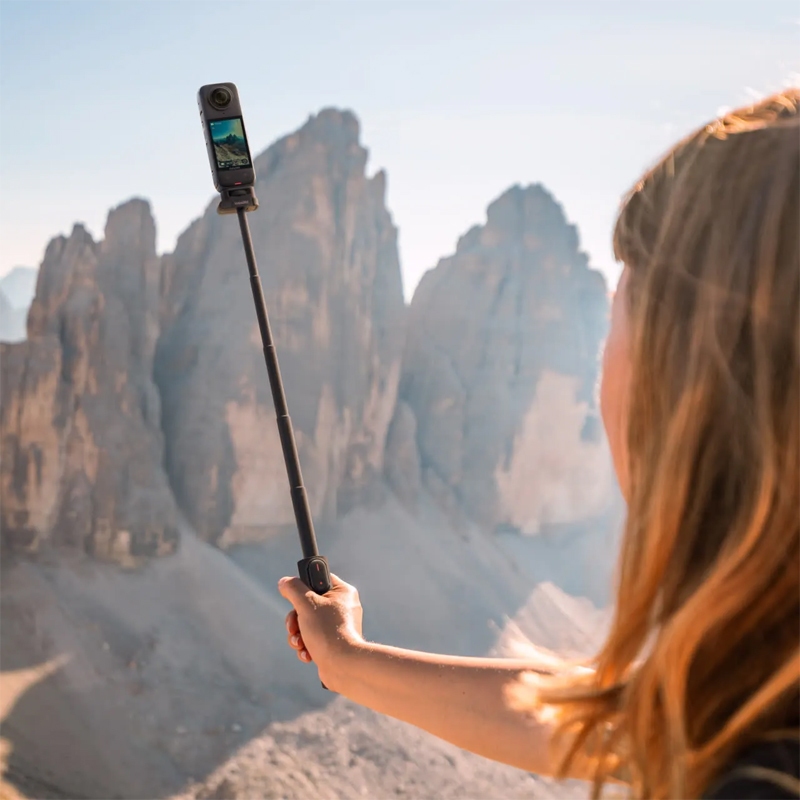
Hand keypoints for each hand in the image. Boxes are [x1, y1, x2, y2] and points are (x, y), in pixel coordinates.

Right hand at [278, 573, 363, 687]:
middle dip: (295, 619)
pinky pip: (313, 640)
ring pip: (307, 624)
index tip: (295, 597)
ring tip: (300, 644)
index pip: (318, 580)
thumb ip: (293, 589)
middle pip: (308, 605)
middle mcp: (343, 608)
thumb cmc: (328, 632)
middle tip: (292, 627)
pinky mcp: (334, 644)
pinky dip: (306, 647)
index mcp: (343, 592)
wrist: (344, 666)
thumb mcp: (306, 604)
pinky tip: (307, 654)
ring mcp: (338, 627)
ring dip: (298, 635)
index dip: (303, 588)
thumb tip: (284, 582)